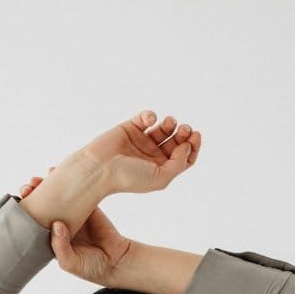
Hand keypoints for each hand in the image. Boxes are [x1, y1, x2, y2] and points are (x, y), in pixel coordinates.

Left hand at [19, 168, 133, 287]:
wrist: (118, 261)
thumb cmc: (92, 267)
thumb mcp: (71, 263)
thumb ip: (61, 248)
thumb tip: (57, 225)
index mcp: (50, 238)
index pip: (33, 221)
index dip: (26, 210)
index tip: (21, 200)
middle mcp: (59, 224)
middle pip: (43, 205)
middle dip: (34, 194)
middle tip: (29, 186)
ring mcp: (74, 215)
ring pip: (59, 196)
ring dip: (50, 184)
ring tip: (44, 176)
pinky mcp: (89, 207)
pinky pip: (80, 192)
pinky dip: (73, 181)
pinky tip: (64, 172)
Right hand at [76, 110, 201, 194]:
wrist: (99, 168)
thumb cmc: (127, 177)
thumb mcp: (160, 178)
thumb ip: (178, 164)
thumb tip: (187, 146)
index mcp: (160, 169)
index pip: (184, 157)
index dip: (193, 146)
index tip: (195, 136)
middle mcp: (152, 156)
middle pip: (176, 142)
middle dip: (184, 134)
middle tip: (185, 129)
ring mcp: (141, 142)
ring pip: (164, 129)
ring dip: (171, 124)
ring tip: (170, 122)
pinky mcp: (130, 128)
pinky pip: (145, 118)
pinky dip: (150, 115)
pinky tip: (150, 119)